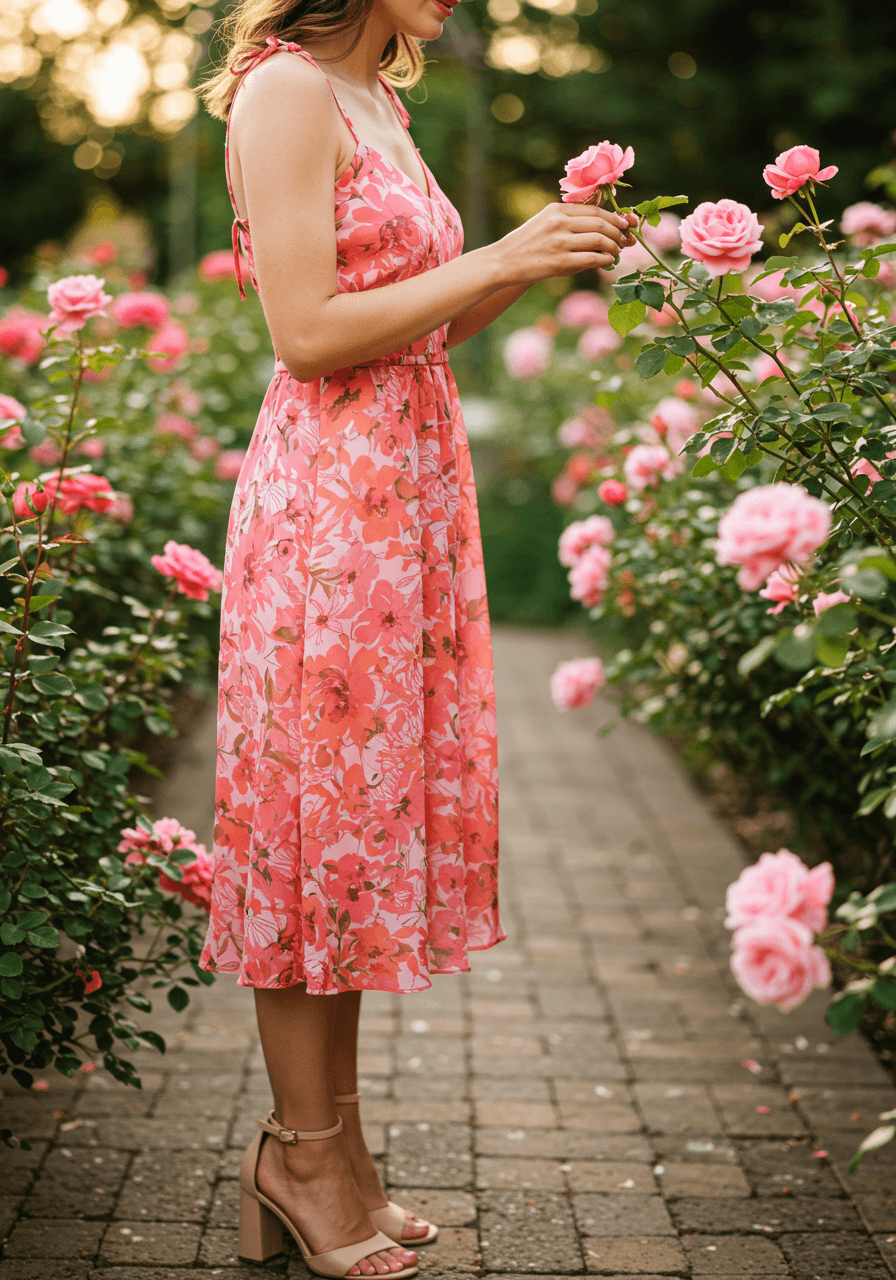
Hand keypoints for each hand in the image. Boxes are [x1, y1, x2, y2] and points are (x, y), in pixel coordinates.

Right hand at [486, 203, 634, 286]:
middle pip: (600, 224)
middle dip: (618, 232)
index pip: (594, 210)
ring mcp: (560, 242)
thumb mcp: (545, 221)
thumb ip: (569, 219)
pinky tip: (608, 261)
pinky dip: (604, 260)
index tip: (625, 223)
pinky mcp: (560, 262)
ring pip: (599, 240)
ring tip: (617, 251)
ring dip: (613, 246)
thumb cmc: (526, 243)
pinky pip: (591, 258)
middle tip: (624, 239)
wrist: (504, 261)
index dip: (614, 217)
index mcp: (557, 209)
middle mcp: (560, 222)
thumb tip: (600, 224)